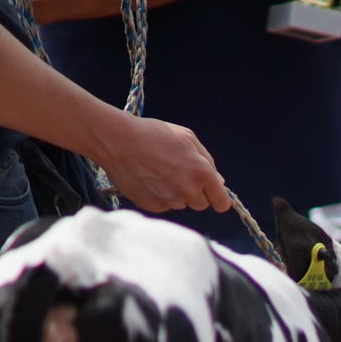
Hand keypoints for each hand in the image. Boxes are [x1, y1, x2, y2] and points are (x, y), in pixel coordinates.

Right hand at [95, 115, 231, 213]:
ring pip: (182, 204)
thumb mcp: (188, 138)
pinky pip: (164, 206)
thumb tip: (219, 182)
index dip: (218, 199)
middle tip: (179, 174)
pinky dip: (160, 196)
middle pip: (201, 205)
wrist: (118, 142)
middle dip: (196, 193)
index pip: (222, 203)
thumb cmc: (154, 134)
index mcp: (202, 173)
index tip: (213, 195)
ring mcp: (170, 201)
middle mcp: (188, 191)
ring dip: (177, 194)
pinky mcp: (153, 206)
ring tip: (160, 172)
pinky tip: (150, 179)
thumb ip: (208, 161)